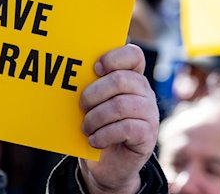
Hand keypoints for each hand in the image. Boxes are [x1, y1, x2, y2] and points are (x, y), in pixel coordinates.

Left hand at [78, 44, 158, 193]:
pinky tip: (94, 140)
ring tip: (86, 127)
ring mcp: (149, 113)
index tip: (95, 68)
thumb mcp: (94, 104)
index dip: (114, 57)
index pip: (133, 55)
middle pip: (121, 79)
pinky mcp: (148, 135)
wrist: (107, 165)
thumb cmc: (98, 127)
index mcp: (132, 77)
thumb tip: (70, 78)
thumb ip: (91, 87)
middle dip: (94, 93)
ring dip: (96, 117)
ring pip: (121, 105)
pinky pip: (125, 128)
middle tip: (81, 106)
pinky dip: (104, 134)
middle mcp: (144, 92)